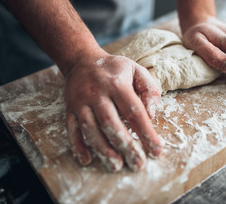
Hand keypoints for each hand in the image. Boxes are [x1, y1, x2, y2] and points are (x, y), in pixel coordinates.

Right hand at [64, 53, 161, 171]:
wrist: (82, 60)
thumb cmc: (115, 69)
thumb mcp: (137, 70)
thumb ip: (149, 90)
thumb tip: (151, 116)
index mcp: (117, 84)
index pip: (134, 111)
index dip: (146, 132)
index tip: (156, 150)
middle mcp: (97, 93)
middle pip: (111, 123)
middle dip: (126, 145)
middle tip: (138, 164)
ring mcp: (80, 102)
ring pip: (90, 129)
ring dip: (103, 150)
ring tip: (117, 166)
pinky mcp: (70, 109)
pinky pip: (71, 129)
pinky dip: (77, 146)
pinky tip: (87, 160)